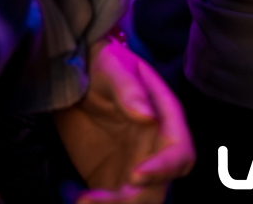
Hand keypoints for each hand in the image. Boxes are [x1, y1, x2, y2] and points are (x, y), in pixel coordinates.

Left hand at [54, 37, 194, 202]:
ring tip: (84, 200)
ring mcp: (133, 164)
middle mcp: (153, 146)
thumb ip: (129, 89)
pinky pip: (112, 203)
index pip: (179, 150)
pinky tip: (78, 198)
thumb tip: (147, 116)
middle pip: (161, 185)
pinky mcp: (111, 180)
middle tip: (103, 199)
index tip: (136, 176)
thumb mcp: (112, 66)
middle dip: (138, 199)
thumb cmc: (100, 63)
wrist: (74, 76)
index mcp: (163, 116)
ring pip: (138, 200)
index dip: (164, 168)